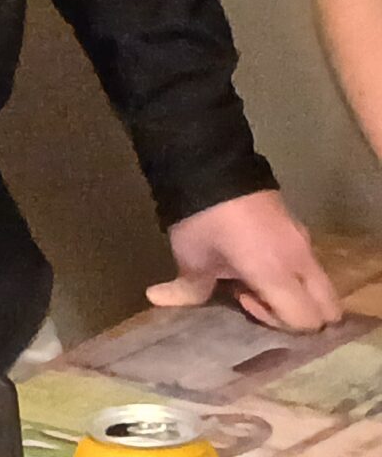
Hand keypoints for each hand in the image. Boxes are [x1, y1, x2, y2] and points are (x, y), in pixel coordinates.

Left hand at [150, 189, 341, 331]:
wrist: (208, 163)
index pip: (306, 320)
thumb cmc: (200, 218)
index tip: (243, 298)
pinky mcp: (298, 225)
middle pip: (327, 309)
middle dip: (299, 315)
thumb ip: (188, 289)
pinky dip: (291, 272)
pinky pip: (307, 262)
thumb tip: (157, 300)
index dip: (278, 322)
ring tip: (254, 276)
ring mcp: (304, 239)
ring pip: (320, 285)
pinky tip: (256, 258)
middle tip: (260, 297)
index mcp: (278, 272)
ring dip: (295, 292)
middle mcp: (301, 259)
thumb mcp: (191, 257)